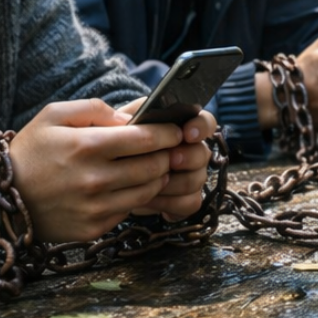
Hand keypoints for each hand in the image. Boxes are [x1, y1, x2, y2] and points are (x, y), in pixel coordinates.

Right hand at [9, 99, 185, 243]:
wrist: (1, 200)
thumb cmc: (30, 152)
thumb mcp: (53, 116)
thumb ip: (94, 109)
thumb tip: (131, 119)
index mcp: (86, 146)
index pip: (146, 139)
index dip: (168, 133)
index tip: (176, 129)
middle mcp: (94, 179)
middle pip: (155, 166)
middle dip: (167, 155)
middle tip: (168, 149)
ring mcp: (95, 207)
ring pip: (149, 191)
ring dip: (157, 177)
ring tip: (151, 167)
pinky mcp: (94, 228)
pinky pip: (129, 210)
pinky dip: (134, 197)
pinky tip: (126, 187)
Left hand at [114, 103, 217, 220]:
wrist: (111, 179)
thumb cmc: (117, 147)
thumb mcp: (119, 124)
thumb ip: (130, 115)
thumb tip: (134, 118)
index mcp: (181, 129)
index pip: (205, 122)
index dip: (201, 126)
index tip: (188, 133)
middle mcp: (192, 152)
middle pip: (203, 153)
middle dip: (188, 157)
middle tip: (171, 160)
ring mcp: (191, 176)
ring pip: (197, 179)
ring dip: (174, 183)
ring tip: (149, 183)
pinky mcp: (186, 199)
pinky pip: (191, 202)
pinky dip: (170, 202)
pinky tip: (150, 199)